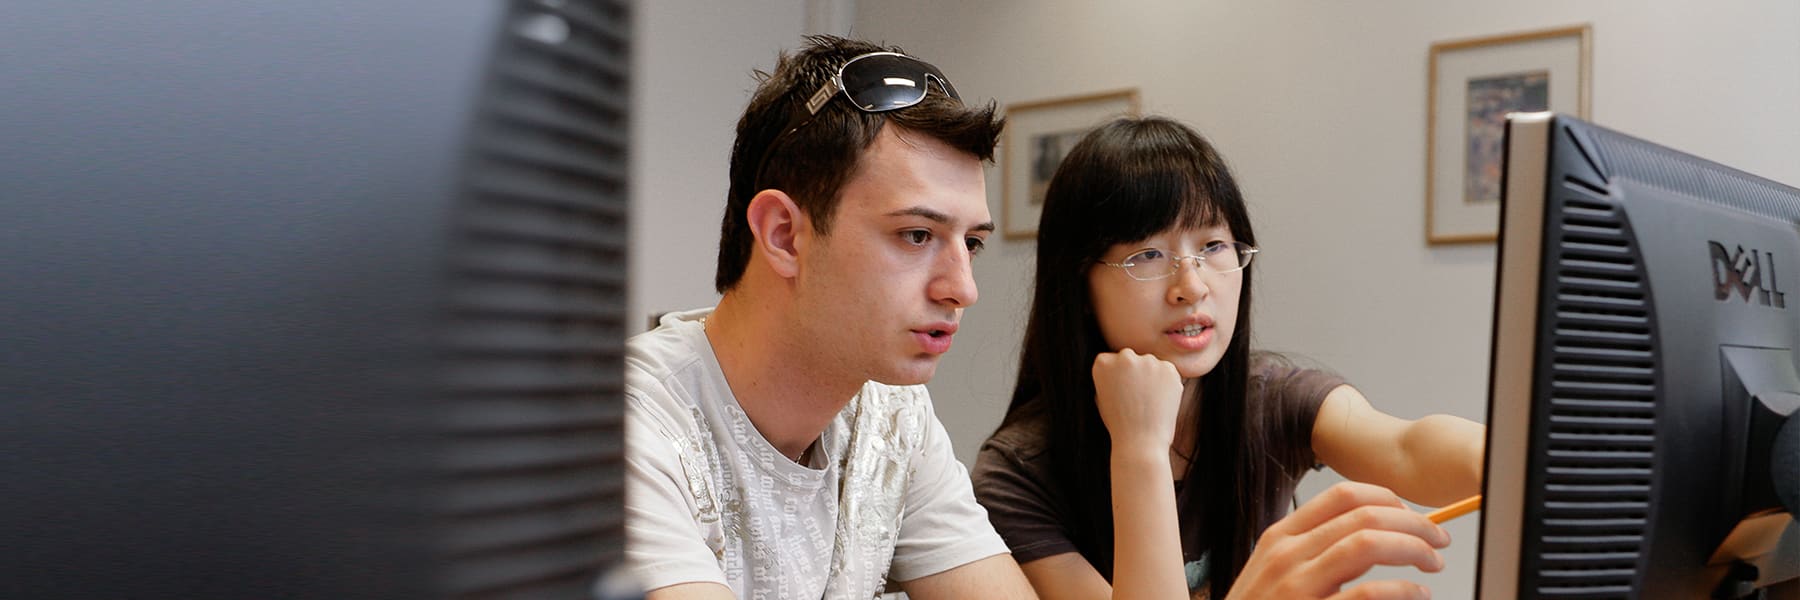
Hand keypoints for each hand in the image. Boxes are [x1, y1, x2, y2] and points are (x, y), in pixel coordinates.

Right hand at [1091, 348, 1183, 452]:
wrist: (1141, 441)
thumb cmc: (1119, 423)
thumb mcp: (1101, 396)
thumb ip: (1109, 376)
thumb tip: (1120, 368)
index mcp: (1102, 362)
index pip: (1112, 360)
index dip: (1118, 377)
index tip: (1120, 392)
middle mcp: (1125, 356)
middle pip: (1131, 359)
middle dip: (1134, 373)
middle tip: (1136, 396)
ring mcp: (1148, 361)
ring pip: (1151, 364)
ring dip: (1151, 376)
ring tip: (1148, 401)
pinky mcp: (1169, 368)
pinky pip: (1167, 372)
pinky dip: (1166, 383)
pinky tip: (1160, 400)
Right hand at [1225, 482, 1450, 599]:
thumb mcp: (1273, 574)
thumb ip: (1311, 551)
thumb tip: (1370, 535)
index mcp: (1281, 537)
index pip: (1343, 496)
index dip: (1389, 499)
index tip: (1412, 515)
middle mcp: (1288, 554)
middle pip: (1364, 515)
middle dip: (1414, 523)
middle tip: (1439, 539)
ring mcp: (1298, 585)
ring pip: (1368, 543)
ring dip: (1413, 548)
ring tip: (1433, 562)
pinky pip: (1369, 593)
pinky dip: (1403, 590)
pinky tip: (1416, 594)